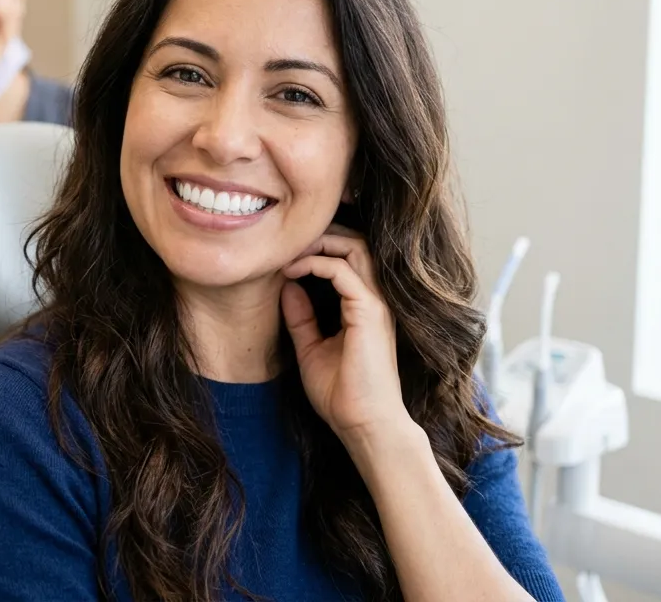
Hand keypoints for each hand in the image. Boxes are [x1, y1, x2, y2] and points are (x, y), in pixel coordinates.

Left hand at [280, 229, 413, 447]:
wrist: (362, 424)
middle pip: (355, 243)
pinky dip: (315, 263)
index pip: (349, 258)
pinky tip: (292, 271)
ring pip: (355, 247)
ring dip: (318, 243)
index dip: (319, 248)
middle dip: (319, 236)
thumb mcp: (311, 347)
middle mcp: (375, 299)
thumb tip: (287, 287)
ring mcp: (376, 303)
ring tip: (288, 253)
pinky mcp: (370, 311)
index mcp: (364, 306)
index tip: (284, 256)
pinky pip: (343, 270)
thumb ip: (301, 317)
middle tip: (286, 245)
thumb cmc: (341, 393)